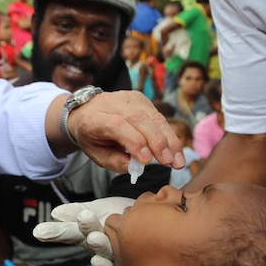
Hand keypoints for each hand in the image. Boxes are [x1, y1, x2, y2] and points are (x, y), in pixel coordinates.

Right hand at [32, 197, 132, 265]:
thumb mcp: (98, 209)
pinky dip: (106, 265)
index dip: (54, 232)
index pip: (68, 231)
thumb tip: (55, 214)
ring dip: (98, 245)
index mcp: (87, 231)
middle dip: (81, 231)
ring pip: (102, 251)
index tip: (38, 232)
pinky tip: (99, 260)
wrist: (153, 220)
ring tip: (94, 237)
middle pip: (84, 238)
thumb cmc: (122, 214)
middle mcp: (96, 245)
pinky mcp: (126, 265)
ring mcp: (111, 256)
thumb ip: (77, 211)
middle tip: (82, 219)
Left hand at [66, 91, 184, 172]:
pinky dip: (169, 134)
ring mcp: (128, 99)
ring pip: (153, 116)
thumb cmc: (92, 136)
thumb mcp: (96, 154)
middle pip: (139, 119)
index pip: (117, 125)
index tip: (147, 160)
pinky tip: (175, 150)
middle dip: (158, 142)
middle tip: (169, 162)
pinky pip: (159, 116)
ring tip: (177, 160)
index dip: (135, 141)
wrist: (87, 111)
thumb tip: (137, 167)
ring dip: (169, 140)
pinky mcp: (141, 99)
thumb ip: (115, 161)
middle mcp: (112, 104)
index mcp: (95, 118)